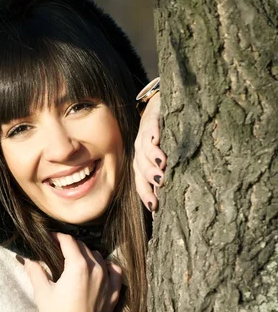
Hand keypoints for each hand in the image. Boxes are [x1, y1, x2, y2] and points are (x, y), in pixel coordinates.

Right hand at [23, 233, 121, 311]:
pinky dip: (108, 267)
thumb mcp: (43, 292)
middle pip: (84, 247)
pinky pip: (116, 272)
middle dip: (71, 245)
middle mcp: (96, 269)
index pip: (68, 241)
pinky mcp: (114, 293)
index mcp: (78, 266)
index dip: (57, 237)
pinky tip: (101, 269)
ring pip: (99, 257)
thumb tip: (27, 258)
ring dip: (88, 255)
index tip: (50, 238)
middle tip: (59, 249)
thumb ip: (35, 271)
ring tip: (77, 261)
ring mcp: (108, 281)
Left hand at [133, 92, 165, 211]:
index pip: (141, 181)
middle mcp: (141, 149)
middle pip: (140, 166)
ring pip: (144, 148)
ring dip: (152, 156)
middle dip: (149, 176)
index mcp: (143, 162)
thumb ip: (166, 175)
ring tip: (162, 163)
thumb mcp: (167, 157)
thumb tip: (171, 201)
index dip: (146, 194)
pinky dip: (152, 132)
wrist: (163, 104)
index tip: (155, 207)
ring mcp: (145, 133)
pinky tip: (156, 137)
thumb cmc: (167, 137)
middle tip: (160, 183)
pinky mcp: (152, 116)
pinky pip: (150, 125)